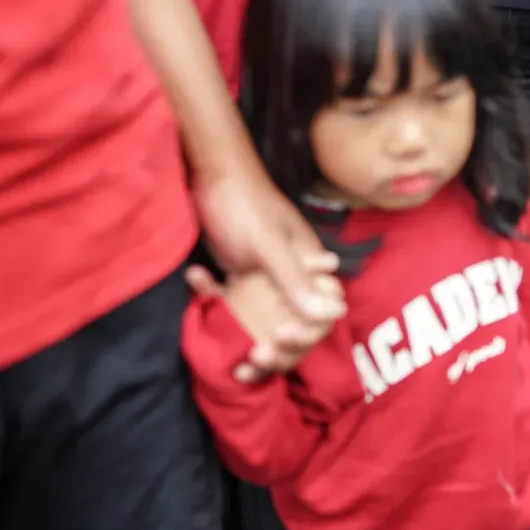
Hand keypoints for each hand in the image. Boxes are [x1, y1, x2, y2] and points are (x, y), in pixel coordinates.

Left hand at [191, 167, 346, 372]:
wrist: (208, 171)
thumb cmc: (243, 202)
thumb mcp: (268, 242)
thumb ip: (295, 278)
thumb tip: (332, 315)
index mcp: (309, 268)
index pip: (320, 315)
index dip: (305, 337)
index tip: (277, 343)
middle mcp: (291, 278)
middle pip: (293, 326)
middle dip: (275, 349)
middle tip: (252, 357)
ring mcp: (264, 279)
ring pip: (262, 322)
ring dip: (245, 338)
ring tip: (230, 356)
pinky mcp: (239, 276)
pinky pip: (232, 303)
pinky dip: (214, 300)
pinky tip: (197, 278)